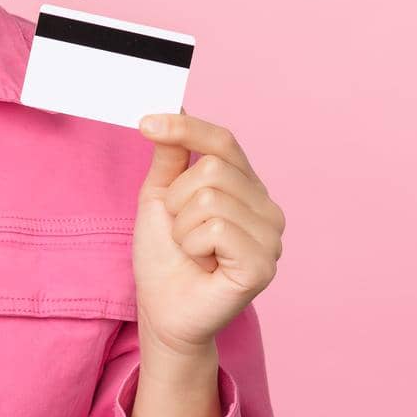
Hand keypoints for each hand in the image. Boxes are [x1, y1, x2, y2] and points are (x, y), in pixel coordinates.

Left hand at [131, 109, 284, 358]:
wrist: (163, 310)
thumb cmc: (165, 257)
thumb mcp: (161, 196)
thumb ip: (172, 155)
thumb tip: (175, 106)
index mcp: (246, 187)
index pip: (224, 141)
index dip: (186, 128)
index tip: (145, 124)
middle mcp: (266, 207)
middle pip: (213, 167)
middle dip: (177, 199)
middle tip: (180, 230)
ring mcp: (271, 237)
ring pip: (211, 197)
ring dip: (183, 226)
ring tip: (191, 249)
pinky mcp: (263, 264)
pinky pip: (216, 228)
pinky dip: (193, 245)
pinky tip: (202, 264)